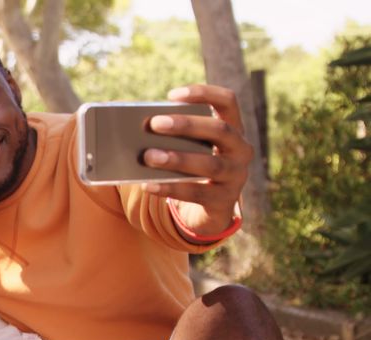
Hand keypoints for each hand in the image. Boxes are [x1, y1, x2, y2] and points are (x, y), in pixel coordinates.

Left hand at [143, 84, 252, 236]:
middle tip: (155, 124)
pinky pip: (197, 193)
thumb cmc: (192, 167)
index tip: (172, 95)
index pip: (227, 101)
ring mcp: (236, 176)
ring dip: (178, 159)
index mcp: (232, 128)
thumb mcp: (188, 147)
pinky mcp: (224, 201)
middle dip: (187, 125)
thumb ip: (173, 136)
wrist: (207, 207)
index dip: (204, 94)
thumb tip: (137, 129)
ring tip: (148, 156)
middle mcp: (240, 149)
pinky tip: (149, 185)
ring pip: (210, 164)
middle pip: (219, 130)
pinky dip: (171, 188)